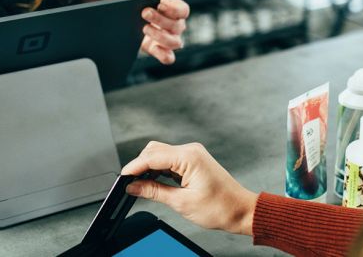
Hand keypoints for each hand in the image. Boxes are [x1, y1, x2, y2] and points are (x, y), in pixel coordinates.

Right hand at [121, 141, 257, 235]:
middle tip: (129, 184)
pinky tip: (154, 182)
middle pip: (154, 150)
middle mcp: (190, 151)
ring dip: (149, 168)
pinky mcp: (193, 160)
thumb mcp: (181, 203)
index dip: (134, 167)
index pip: (152, 157)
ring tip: (140, 185)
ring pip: (160, 154)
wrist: (241, 211)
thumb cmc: (220, 208)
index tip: (122, 178)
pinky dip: (159, 170)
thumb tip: (133, 186)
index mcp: (189, 157)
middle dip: (140, 166)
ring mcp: (192, 154)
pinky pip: (169, 160)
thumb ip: (154, 192)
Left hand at [141, 0, 189, 64]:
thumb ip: (149, 0)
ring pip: (175, 43)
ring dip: (159, 35)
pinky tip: (154, 47)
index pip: (183, 10)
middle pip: (177, 26)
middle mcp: (177, 27)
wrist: (131, 19)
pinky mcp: (161, 51)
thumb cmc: (142, 6)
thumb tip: (147, 6)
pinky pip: (168, 57)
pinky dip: (163, 54)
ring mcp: (171, 40)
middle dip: (159, 19)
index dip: (173, 9)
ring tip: (144, 28)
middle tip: (145, 13)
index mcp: (177, 12)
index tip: (159, 4)